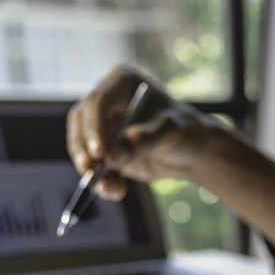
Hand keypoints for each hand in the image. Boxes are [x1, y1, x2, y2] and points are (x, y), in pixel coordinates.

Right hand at [67, 65, 219, 200]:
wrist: (192, 151)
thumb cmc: (185, 131)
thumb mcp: (168, 132)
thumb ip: (141, 142)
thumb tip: (110, 158)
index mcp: (122, 82)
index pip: (98, 104)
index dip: (93, 128)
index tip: (99, 153)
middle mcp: (107, 100)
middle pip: (82, 123)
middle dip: (84, 150)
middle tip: (89, 171)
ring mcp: (103, 125)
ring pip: (83, 146)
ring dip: (93, 170)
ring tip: (112, 191)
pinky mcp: (105, 148)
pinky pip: (95, 164)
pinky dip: (102, 180)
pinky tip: (114, 192)